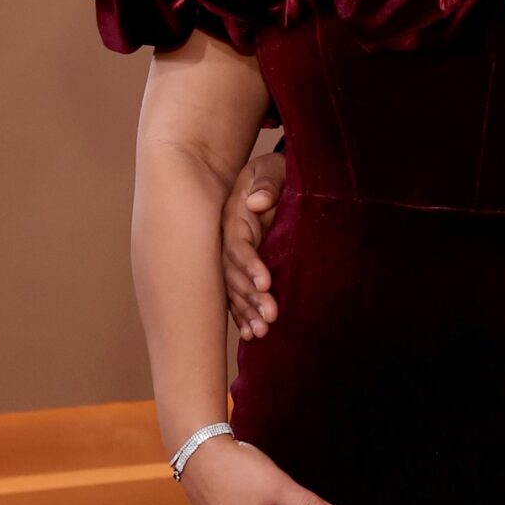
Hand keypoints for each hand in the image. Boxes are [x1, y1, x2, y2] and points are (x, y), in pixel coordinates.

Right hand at [223, 149, 287, 338]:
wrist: (275, 178)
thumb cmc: (275, 172)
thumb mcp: (273, 170)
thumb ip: (268, 184)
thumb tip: (257, 202)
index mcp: (234, 218)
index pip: (238, 246)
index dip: (250, 265)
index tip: (267, 283)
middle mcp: (229, 241)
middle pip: (233, 274)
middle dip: (250, 298)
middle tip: (271, 318)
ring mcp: (233, 257)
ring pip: (234, 290)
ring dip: (246, 313)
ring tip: (262, 333)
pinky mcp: (241, 270)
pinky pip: (237, 295)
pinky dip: (243, 315)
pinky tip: (251, 335)